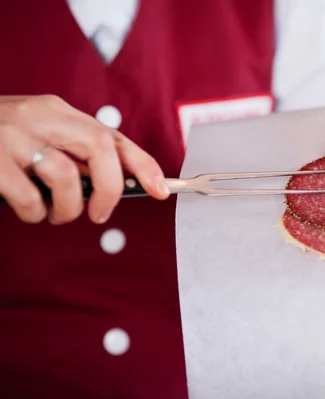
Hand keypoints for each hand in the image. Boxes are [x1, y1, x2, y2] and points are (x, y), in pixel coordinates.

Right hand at [0, 95, 169, 224]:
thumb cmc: (0, 139)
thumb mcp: (40, 133)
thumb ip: (72, 151)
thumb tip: (115, 184)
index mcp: (58, 111)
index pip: (113, 136)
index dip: (143, 164)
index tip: (161, 189)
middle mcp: (39, 116)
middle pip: (100, 147)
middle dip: (110, 188)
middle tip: (99, 213)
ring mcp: (12, 135)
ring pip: (65, 176)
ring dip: (68, 208)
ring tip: (56, 214)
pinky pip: (28, 196)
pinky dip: (34, 212)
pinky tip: (29, 211)